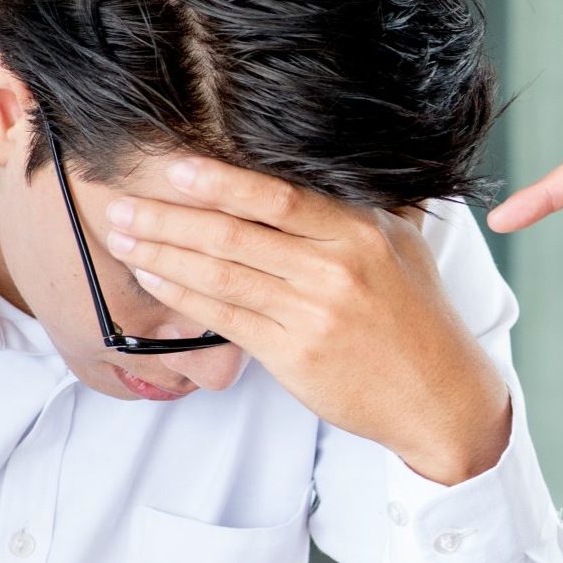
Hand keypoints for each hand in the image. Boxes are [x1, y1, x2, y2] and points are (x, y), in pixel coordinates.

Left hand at [105, 162, 510, 485]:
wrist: (441, 397)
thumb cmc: (420, 322)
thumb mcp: (405, 250)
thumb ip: (366, 211)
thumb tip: (342, 165)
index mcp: (362, 232)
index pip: (277, 196)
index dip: (218, 180)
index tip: (171, 168)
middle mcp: (337, 268)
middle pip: (234, 233)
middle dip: (167, 217)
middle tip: (121, 204)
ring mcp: (314, 313)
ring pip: (220, 274)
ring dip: (160, 254)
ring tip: (122, 238)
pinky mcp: (294, 354)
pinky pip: (224, 317)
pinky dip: (181, 296)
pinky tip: (152, 280)